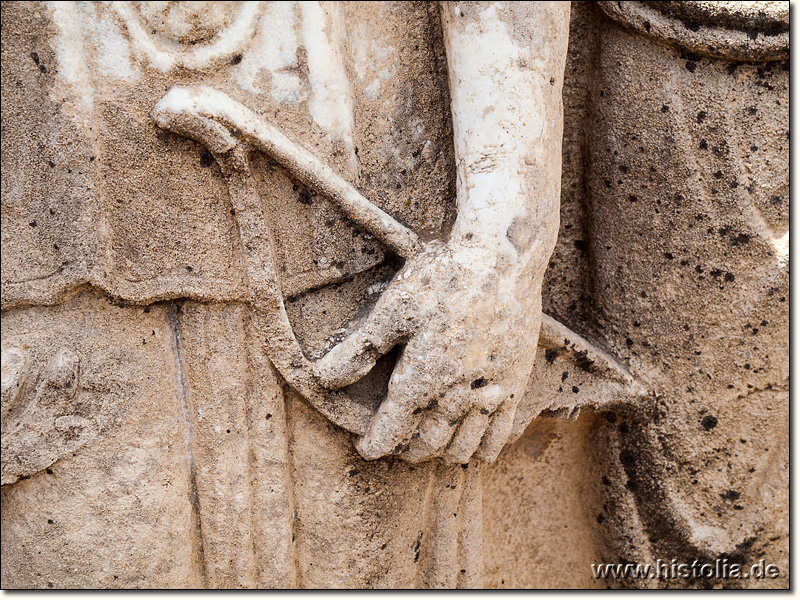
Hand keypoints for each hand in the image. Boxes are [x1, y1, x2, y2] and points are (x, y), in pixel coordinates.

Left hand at [314, 238, 542, 462]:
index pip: (390, 432)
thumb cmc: (444, 279)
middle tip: (397, 445)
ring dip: (442, 452)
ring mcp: (489, 394)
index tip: (365, 447)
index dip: (374, 445)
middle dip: (407, 450)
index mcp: (419, 381)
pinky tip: (475, 449)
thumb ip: (359, 349)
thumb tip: (321, 379)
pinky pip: (500, 434)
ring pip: (462, 446)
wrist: (504, 261)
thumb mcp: (393, 308)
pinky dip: (484, 448)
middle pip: (426, 444)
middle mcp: (454, 397)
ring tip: (431, 447)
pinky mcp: (516, 384)